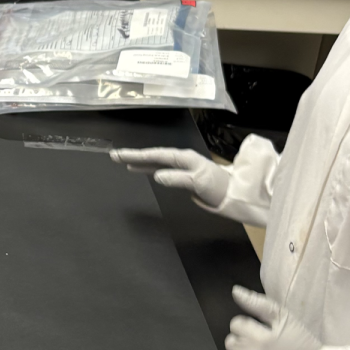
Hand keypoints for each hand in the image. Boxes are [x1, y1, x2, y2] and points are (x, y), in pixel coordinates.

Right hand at [110, 147, 235, 212]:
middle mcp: (181, 159)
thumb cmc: (218, 188)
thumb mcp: (198, 182)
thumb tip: (157, 175)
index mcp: (184, 158)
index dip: (138, 155)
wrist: (234, 195)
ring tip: (123, 161)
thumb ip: (177, 178)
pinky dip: (149, 168)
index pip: (156, 155)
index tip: (121, 155)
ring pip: (156, 161)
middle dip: (134, 155)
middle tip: (114, 155)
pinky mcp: (183, 175)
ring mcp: (182, 167)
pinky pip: (162, 168)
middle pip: (154, 155)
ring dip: (140, 161)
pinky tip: (141, 169)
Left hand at [224, 285, 321, 349]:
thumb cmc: (304, 348)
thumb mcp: (286, 319)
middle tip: (262, 348)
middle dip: (244, 342)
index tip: (262, 334)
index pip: (236, 325)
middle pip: (230, 342)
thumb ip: (258, 304)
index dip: (248, 327)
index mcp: (259, 338)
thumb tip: (235, 291)